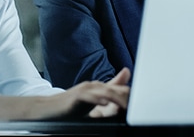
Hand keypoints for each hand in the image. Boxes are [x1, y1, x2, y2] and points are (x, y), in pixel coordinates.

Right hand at [0, 67, 130, 120]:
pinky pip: (89, 97)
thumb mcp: (94, 105)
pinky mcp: (75, 98)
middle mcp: (94, 86)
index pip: (121, 91)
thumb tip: (126, 83)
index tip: (146, 105)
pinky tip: (107, 104)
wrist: (47, 109)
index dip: (133, 97)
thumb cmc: (71, 107)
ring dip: (117, 98)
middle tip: (142, 105)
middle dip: (129, 96)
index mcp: (100, 88)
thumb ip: (109, 95)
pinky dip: (98, 100)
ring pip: (104, 91)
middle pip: (116, 90)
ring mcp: (85, 90)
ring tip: (128, 105)